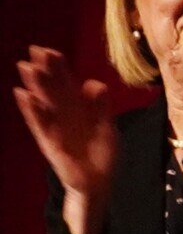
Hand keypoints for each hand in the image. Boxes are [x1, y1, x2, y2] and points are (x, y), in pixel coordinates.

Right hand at [13, 46, 117, 233]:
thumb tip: (94, 83)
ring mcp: (55, 128)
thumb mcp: (107, 128)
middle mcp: (64, 116)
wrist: (98, 183)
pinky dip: (33, 110)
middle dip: (44, 70)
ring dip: (35, 85)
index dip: (59, 68)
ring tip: (25, 67)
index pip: (66, 84)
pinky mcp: (50, 142)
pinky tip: (24, 95)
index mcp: (79, 110)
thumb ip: (101, 107)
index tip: (50, 51)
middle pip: (52, 89)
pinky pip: (40, 124)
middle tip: (34, 50)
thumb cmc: (102, 154)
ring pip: (43, 103)